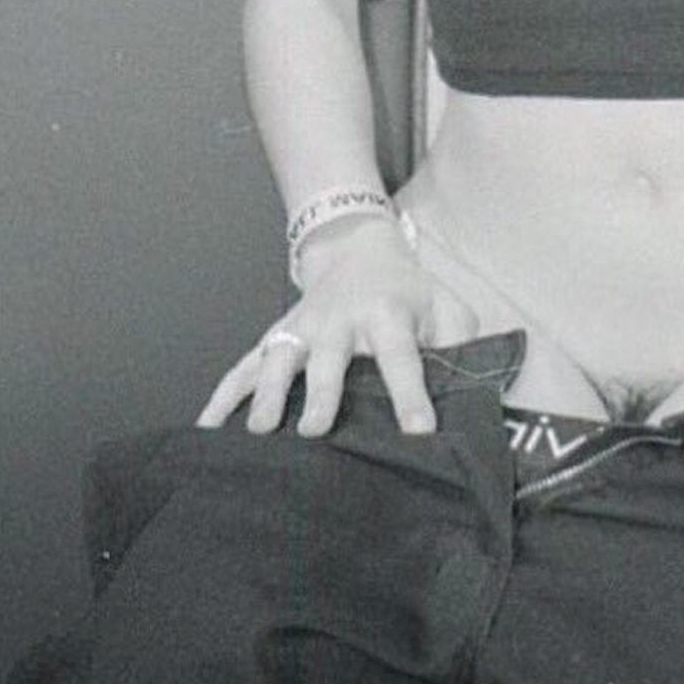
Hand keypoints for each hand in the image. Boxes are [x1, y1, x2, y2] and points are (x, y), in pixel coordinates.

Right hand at [195, 215, 478, 438]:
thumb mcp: (446, 307)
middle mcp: (340, 321)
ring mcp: (302, 329)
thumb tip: (477, 394)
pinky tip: (205, 431)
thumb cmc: (410, 294)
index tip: (418, 432)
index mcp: (388, 315)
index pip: (402, 357)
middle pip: (329, 358)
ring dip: (268, 393)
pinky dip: (222, 397)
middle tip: (313, 430)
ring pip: (280, 359)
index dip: (411, 394)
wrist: (358, 252)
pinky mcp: (276, 339)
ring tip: (258, 431)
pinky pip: (243, 368)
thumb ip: (463, 344)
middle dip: (322, 393)